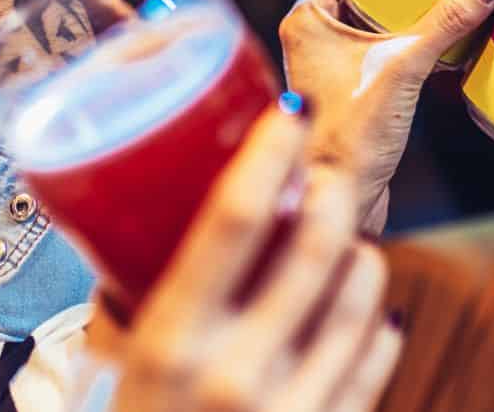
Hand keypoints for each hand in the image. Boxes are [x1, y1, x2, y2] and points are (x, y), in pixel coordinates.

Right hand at [91, 111, 403, 411]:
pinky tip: (362, 304)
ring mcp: (292, 406)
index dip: (271, 153)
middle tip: (321, 173)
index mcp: (172, 341)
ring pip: (358, 291)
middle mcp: (235, 370)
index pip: (235, 219)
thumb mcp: (116, 366)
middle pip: (315, 243)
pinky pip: (378, 353)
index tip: (291, 111)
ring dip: (358, 247)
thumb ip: (126, 299)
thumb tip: (134, 220)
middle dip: (330, 189)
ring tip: (341, 237)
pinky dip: (376, 316)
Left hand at [279, 0, 493, 233]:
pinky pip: (379, 43)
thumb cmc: (347, 135)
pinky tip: (439, 28)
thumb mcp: (402, 66)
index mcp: (306, 18)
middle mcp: (311, 36)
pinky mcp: (352, 89)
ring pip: (365, 13)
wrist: (336, 200)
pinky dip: (405, 28)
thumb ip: (446, 22)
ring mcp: (329, 64)